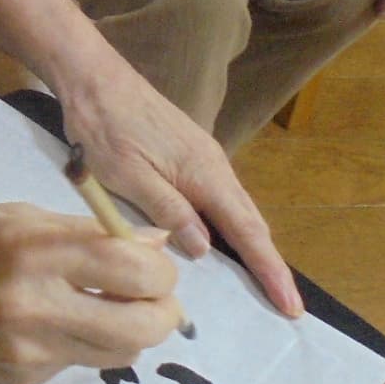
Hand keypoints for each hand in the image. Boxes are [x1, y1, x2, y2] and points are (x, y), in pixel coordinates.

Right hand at [0, 202, 187, 383]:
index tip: (151, 263)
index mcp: (34, 250)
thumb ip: (86, 232)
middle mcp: (35, 306)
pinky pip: (80, 362)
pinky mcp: (21, 378)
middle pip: (144, 328)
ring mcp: (28, 350)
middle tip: (149, 295)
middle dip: (163, 311)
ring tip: (103, 305)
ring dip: (130, 331)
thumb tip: (154, 246)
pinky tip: (50, 321)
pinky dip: (83, 342)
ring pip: (122, 354)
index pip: (134, 269)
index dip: (160, 270)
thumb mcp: (15, 214)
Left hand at [56, 55, 301, 316]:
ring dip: (254, 246)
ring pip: (238, 209)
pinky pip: (221, 198)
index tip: (290, 303)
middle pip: (251, 222)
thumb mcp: (129, 176)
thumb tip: (205, 248)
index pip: (246, 231)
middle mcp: (213, 165)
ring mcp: (203, 157)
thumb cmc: (105, 128)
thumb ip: (168, 211)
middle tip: (288, 305)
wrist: (94, 79)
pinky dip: (234, 225)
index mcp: (203, 174)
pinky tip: (226, 242)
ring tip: (266, 282)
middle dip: (271, 264)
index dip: (268, 269)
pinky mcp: (189, 154)